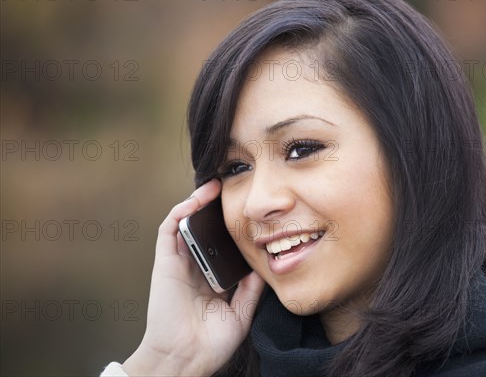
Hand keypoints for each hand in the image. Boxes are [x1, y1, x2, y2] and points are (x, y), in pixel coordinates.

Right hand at [123, 179, 264, 375]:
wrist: (187, 358)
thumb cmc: (211, 342)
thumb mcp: (241, 312)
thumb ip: (250, 288)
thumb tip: (263, 264)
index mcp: (211, 279)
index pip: (220, 245)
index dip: (230, 228)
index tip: (249, 212)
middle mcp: (194, 268)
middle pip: (204, 230)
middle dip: (215, 209)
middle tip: (234, 190)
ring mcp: (179, 263)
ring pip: (186, 223)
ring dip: (198, 202)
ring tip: (216, 185)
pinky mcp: (165, 262)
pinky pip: (169, 229)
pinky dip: (182, 211)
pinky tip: (198, 199)